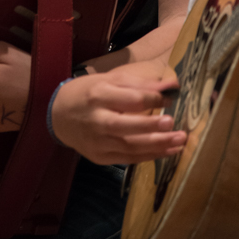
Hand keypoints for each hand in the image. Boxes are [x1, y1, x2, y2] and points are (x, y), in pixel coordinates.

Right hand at [52, 63, 185, 164]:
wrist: (58, 116)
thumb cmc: (88, 93)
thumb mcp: (109, 80)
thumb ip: (140, 84)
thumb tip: (172, 85)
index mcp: (98, 95)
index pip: (129, 99)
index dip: (151, 99)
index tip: (169, 99)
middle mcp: (97, 120)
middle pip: (126, 126)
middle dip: (151, 127)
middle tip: (173, 123)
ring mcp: (97, 142)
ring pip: (130, 147)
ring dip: (158, 146)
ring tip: (180, 141)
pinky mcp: (100, 158)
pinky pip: (128, 159)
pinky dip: (149, 156)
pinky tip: (167, 151)